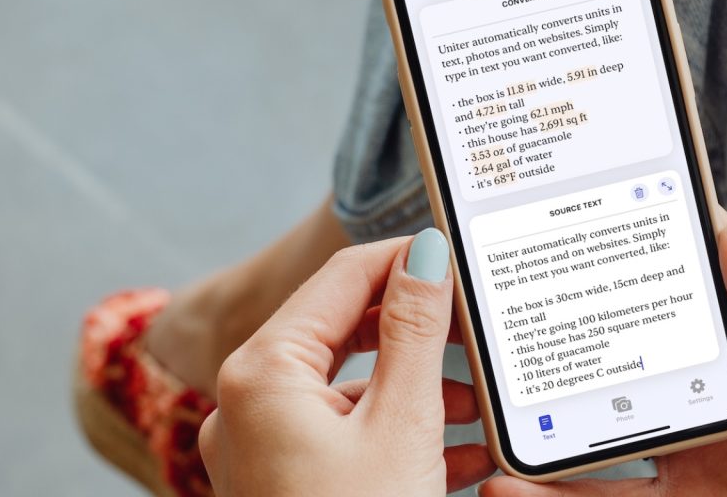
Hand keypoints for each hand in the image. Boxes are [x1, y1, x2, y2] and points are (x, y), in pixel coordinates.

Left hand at [199, 229, 496, 495]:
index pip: (341, 279)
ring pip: (349, 387)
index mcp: (263, 373)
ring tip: (477, 402)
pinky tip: (456, 447)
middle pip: (342, 331)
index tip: (455, 253)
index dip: (402, 258)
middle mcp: (249, 402)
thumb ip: (414, 330)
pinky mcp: (284, 480)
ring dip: (416, 387)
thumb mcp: (402, 423)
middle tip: (474, 325)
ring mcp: (262, 445)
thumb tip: (425, 255)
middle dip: (416, 331)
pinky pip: (344, 433)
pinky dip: (397, 430)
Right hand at [483, 206, 726, 496]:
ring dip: (542, 420)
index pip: (687, 284)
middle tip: (496, 319)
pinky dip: (558, 494)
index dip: (633, 250)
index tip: (571, 220)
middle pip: (623, 355)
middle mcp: (719, 392)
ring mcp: (698, 454)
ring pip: (601, 429)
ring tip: (485, 408)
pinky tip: (516, 485)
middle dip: (560, 337)